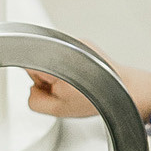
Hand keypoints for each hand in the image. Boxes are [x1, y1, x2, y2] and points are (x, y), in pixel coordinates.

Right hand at [27, 50, 150, 122]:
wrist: (122, 90)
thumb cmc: (95, 99)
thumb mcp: (58, 109)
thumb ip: (36, 101)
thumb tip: (33, 90)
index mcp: (56, 61)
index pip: (28, 65)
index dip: (38, 81)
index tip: (51, 89)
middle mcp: (66, 45)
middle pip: (39, 59)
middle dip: (48, 76)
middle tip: (66, 89)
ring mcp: (76, 40)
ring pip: (52, 56)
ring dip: (60, 70)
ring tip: (76, 82)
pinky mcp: (84, 41)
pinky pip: (66, 52)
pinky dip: (70, 63)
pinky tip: (82, 74)